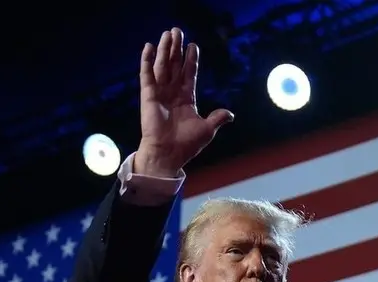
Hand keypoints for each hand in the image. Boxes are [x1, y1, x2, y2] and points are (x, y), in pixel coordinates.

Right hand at [134, 28, 233, 177]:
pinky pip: (147, 75)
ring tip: (167, 33)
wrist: (168, 154)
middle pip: (174, 65)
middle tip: (177, 31)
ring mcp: (160, 93)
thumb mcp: (206, 130)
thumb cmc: (186, 145)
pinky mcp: (148, 95)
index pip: (189, 74)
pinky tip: (148, 47)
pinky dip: (146, 61)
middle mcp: (173, 93)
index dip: (190, 60)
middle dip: (176, 49)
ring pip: (162, 66)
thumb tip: (230, 114)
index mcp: (186, 99)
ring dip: (164, 49)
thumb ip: (217, 119)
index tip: (193, 46)